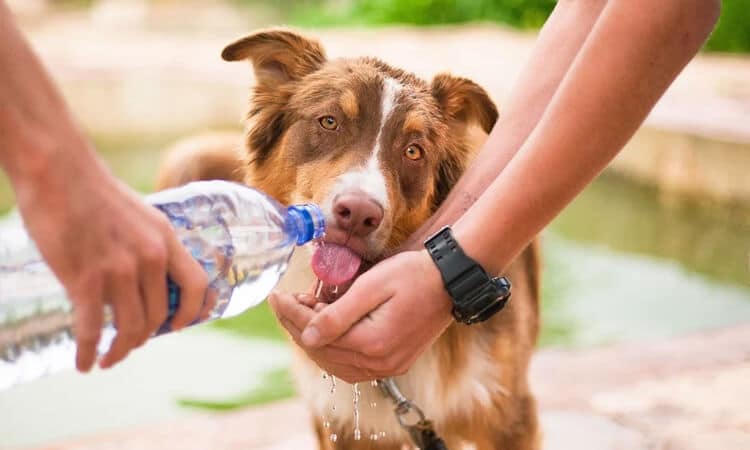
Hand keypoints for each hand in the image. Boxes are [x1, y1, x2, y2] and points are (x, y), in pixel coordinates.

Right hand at [12, 137, 207, 371]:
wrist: (58, 171)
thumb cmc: (94, 191)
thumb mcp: (139, 215)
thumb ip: (148, 244)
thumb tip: (145, 277)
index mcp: (165, 239)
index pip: (197, 285)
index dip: (193, 312)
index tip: (179, 326)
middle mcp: (150, 257)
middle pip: (159, 315)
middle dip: (145, 337)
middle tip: (130, 344)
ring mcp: (119, 270)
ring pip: (130, 328)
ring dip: (120, 350)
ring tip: (108, 358)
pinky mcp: (85, 279)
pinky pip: (93, 330)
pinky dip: (89, 352)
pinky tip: (84, 363)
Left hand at [269, 250, 452, 382]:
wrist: (450, 280)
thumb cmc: (413, 274)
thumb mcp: (372, 286)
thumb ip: (337, 315)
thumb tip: (306, 336)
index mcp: (373, 343)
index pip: (317, 335)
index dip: (292, 315)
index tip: (276, 296)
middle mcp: (380, 363)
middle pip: (323, 352)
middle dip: (298, 326)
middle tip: (286, 301)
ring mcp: (389, 366)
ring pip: (335, 363)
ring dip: (314, 340)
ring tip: (303, 312)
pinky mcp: (394, 363)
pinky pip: (353, 365)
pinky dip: (333, 350)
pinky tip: (325, 331)